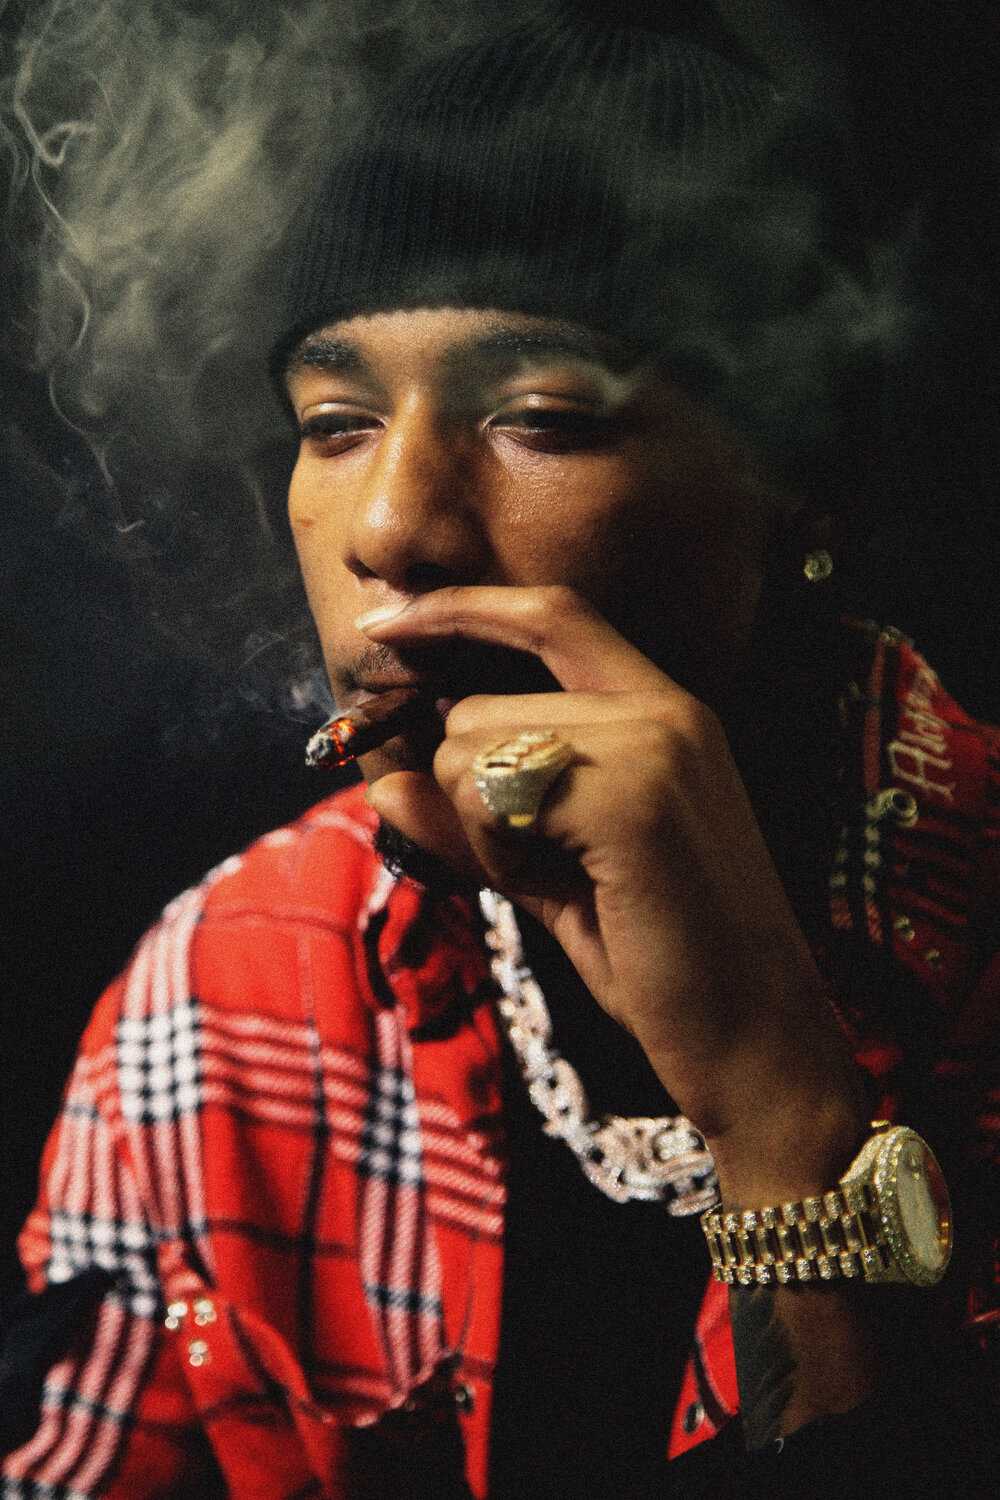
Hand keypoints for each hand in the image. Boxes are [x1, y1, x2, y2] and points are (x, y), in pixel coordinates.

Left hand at [359, 585, 865, 1195]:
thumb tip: (384, 781)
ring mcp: (651, 744)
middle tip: (539, 865)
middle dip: (469, 790)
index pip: (550, 614)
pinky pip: (486, 794)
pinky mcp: (630, 795)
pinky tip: (562, 889)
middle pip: (479, 704)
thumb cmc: (658, 958)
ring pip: (469, 746)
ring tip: (564, 881)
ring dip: (483, 827)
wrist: (751, 1038)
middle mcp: (663, 708)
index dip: (462, 608)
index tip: (386, 621)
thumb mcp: (550, 873)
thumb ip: (473, 820)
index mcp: (664, 709)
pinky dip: (494, 850)